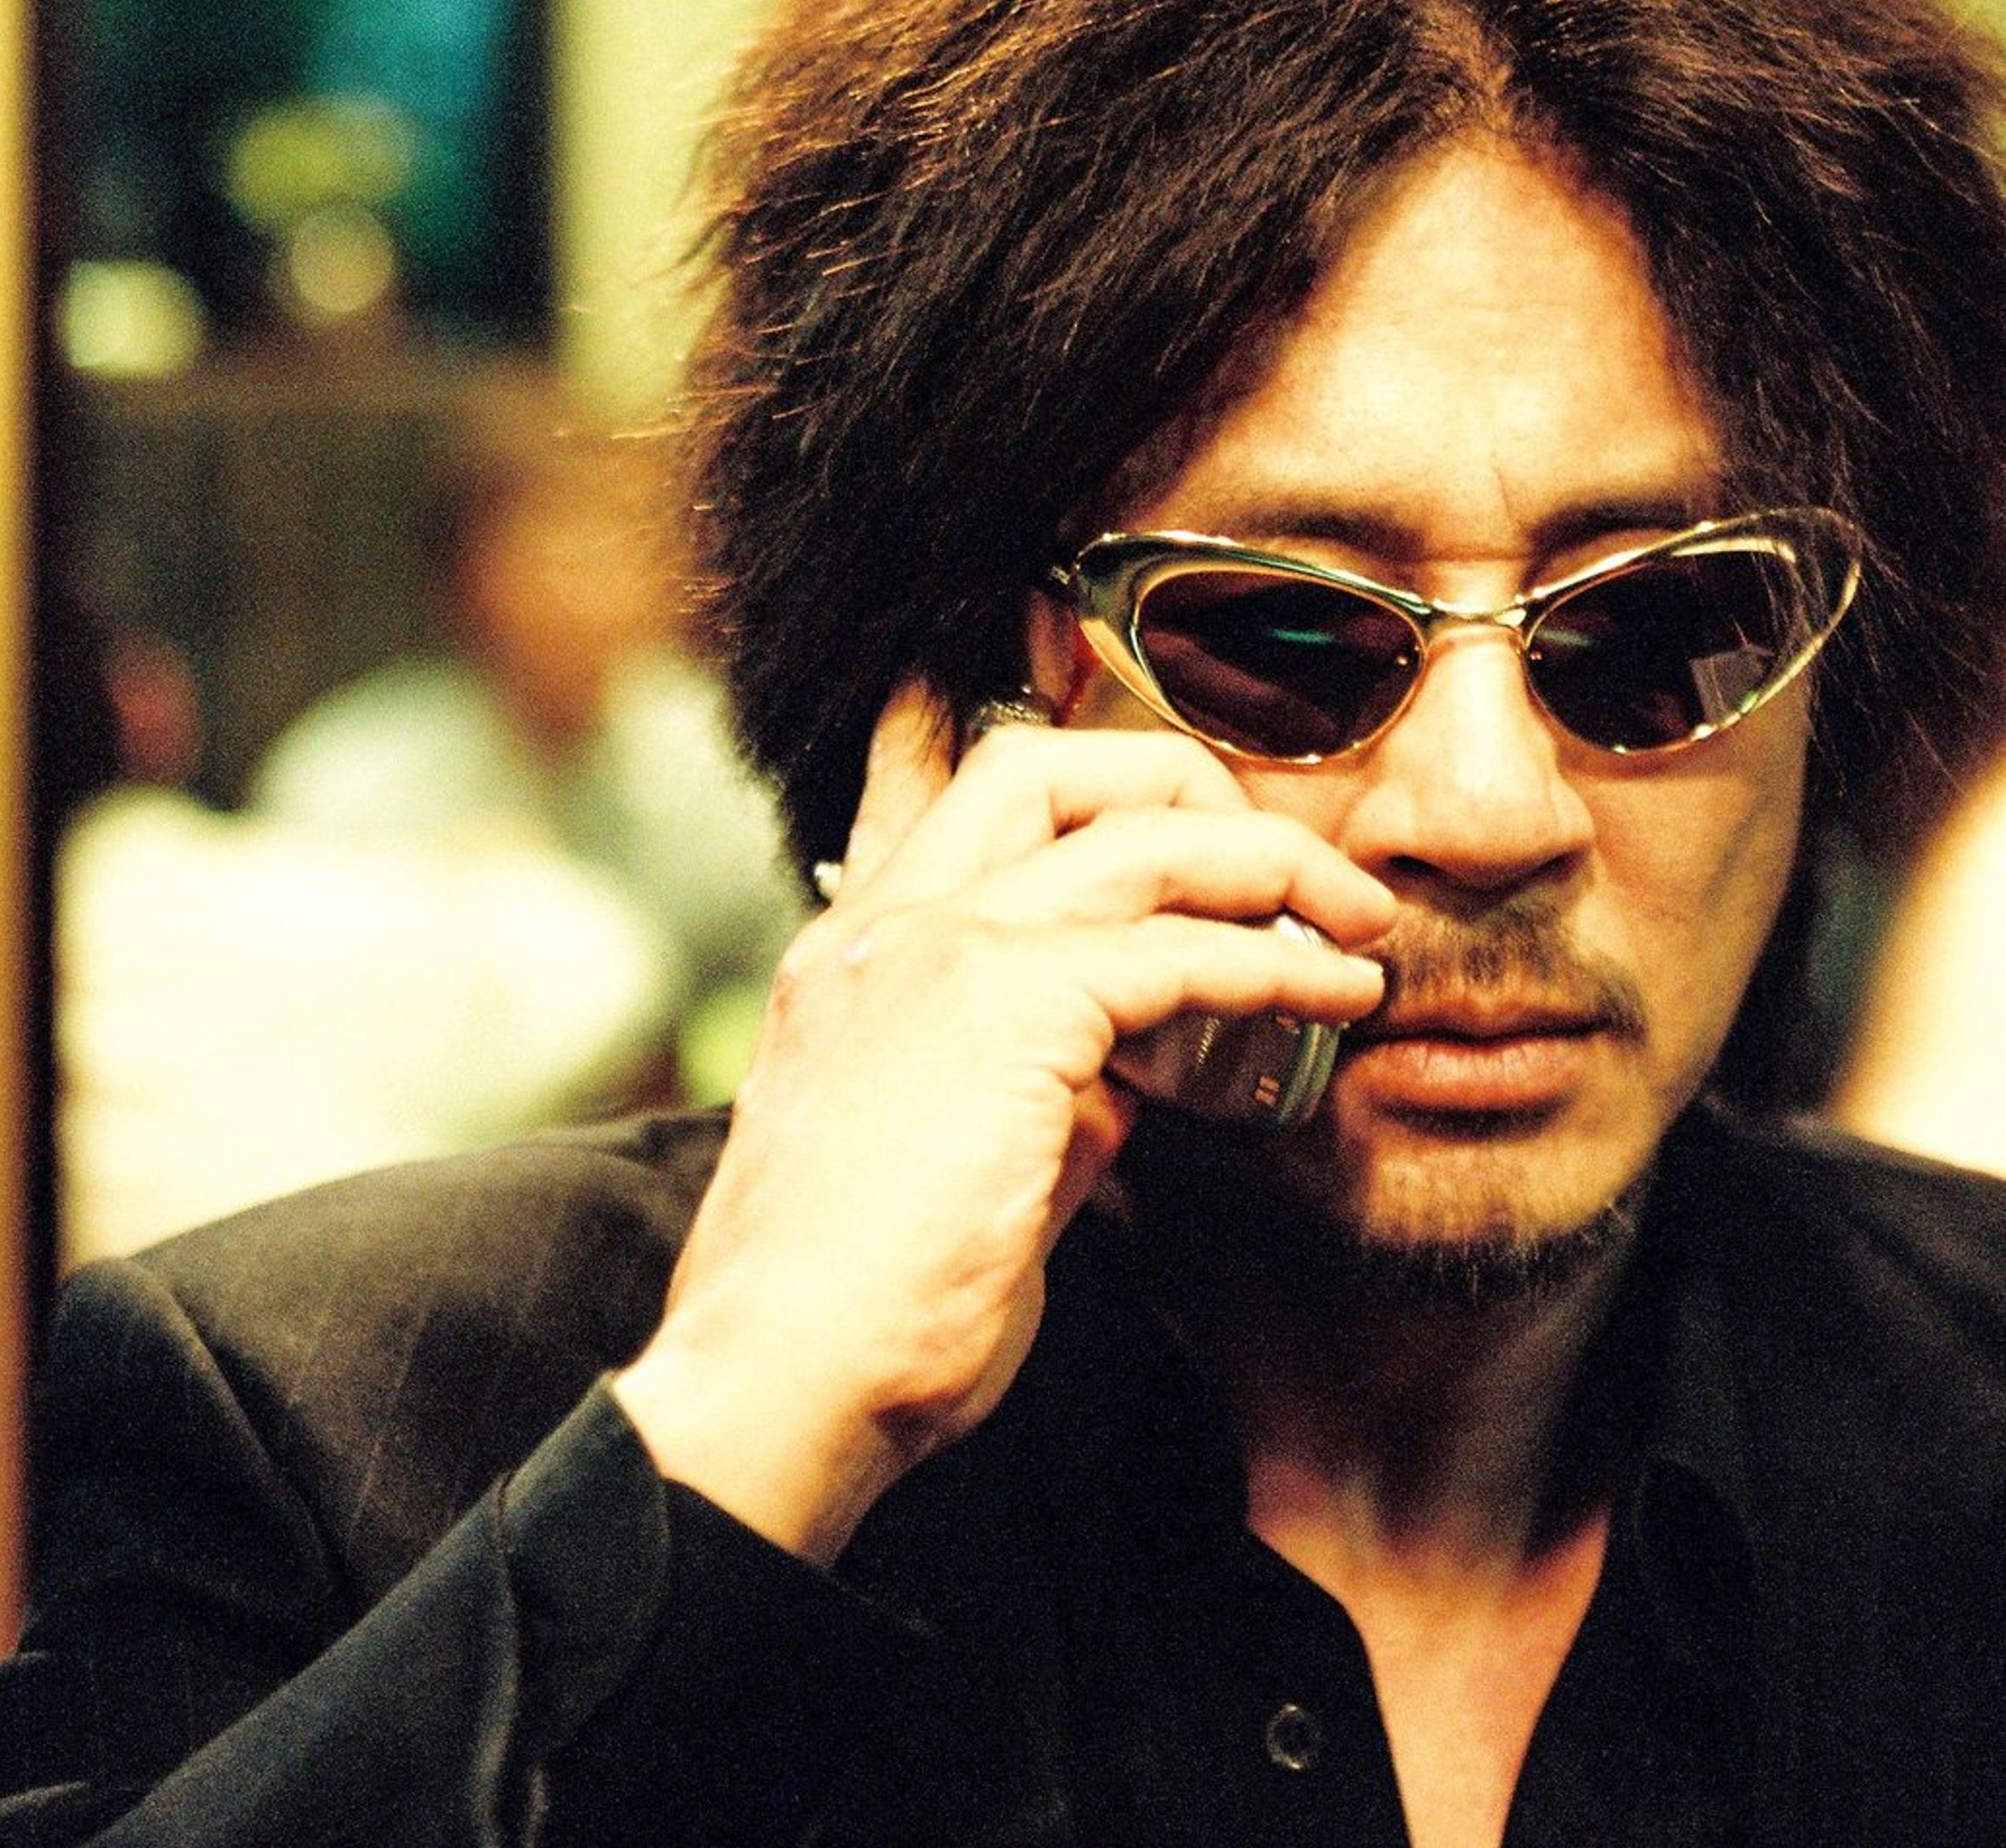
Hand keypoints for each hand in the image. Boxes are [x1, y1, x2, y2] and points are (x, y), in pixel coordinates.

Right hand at [613, 684, 1394, 1560]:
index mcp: (855, 946)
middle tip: (1274, 867)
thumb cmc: (860, 1309)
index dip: (1053, 748)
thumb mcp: (948, 1155)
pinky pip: (1175, 949)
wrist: (780, 1384)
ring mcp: (937, 948)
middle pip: (1046, 762)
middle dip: (1180, 784)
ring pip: (1134, 835)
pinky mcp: (1004, 1009)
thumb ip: (1035, 1084)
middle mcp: (885, 920)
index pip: (932, 775)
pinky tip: (1335, 996)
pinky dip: (1272, 963)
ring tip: (1352, 918)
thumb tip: (1132, 1071)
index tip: (1145, 752)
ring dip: (1268, 865)